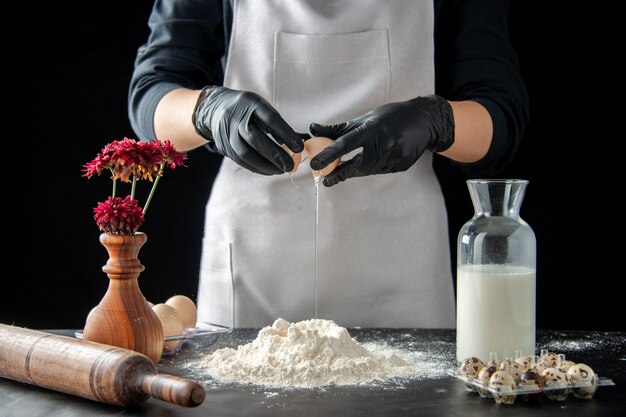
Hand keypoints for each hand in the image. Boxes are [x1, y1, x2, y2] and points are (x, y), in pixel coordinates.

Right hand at [192, 86, 303, 174]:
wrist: (215, 109)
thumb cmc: (248, 110)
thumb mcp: (263, 109)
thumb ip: (281, 125)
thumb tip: (305, 140)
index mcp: (251, 104)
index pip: (270, 119)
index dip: (286, 134)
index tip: (299, 147)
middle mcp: (237, 118)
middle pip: (256, 139)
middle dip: (275, 154)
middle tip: (291, 166)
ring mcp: (228, 133)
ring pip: (246, 153)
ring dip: (266, 165)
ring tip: (282, 170)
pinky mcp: (224, 146)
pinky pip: (241, 161)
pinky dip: (257, 168)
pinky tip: (270, 170)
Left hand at [309, 95, 454, 185]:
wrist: (424, 121)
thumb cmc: (390, 118)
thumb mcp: (364, 119)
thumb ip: (338, 129)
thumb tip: (313, 129)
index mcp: (371, 130)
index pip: (345, 145)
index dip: (328, 155)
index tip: (315, 165)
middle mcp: (382, 144)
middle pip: (355, 166)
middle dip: (340, 172)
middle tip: (326, 178)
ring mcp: (393, 157)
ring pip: (367, 170)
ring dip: (358, 169)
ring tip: (361, 159)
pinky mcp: (401, 166)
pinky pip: (380, 171)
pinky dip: (374, 167)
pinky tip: (380, 157)